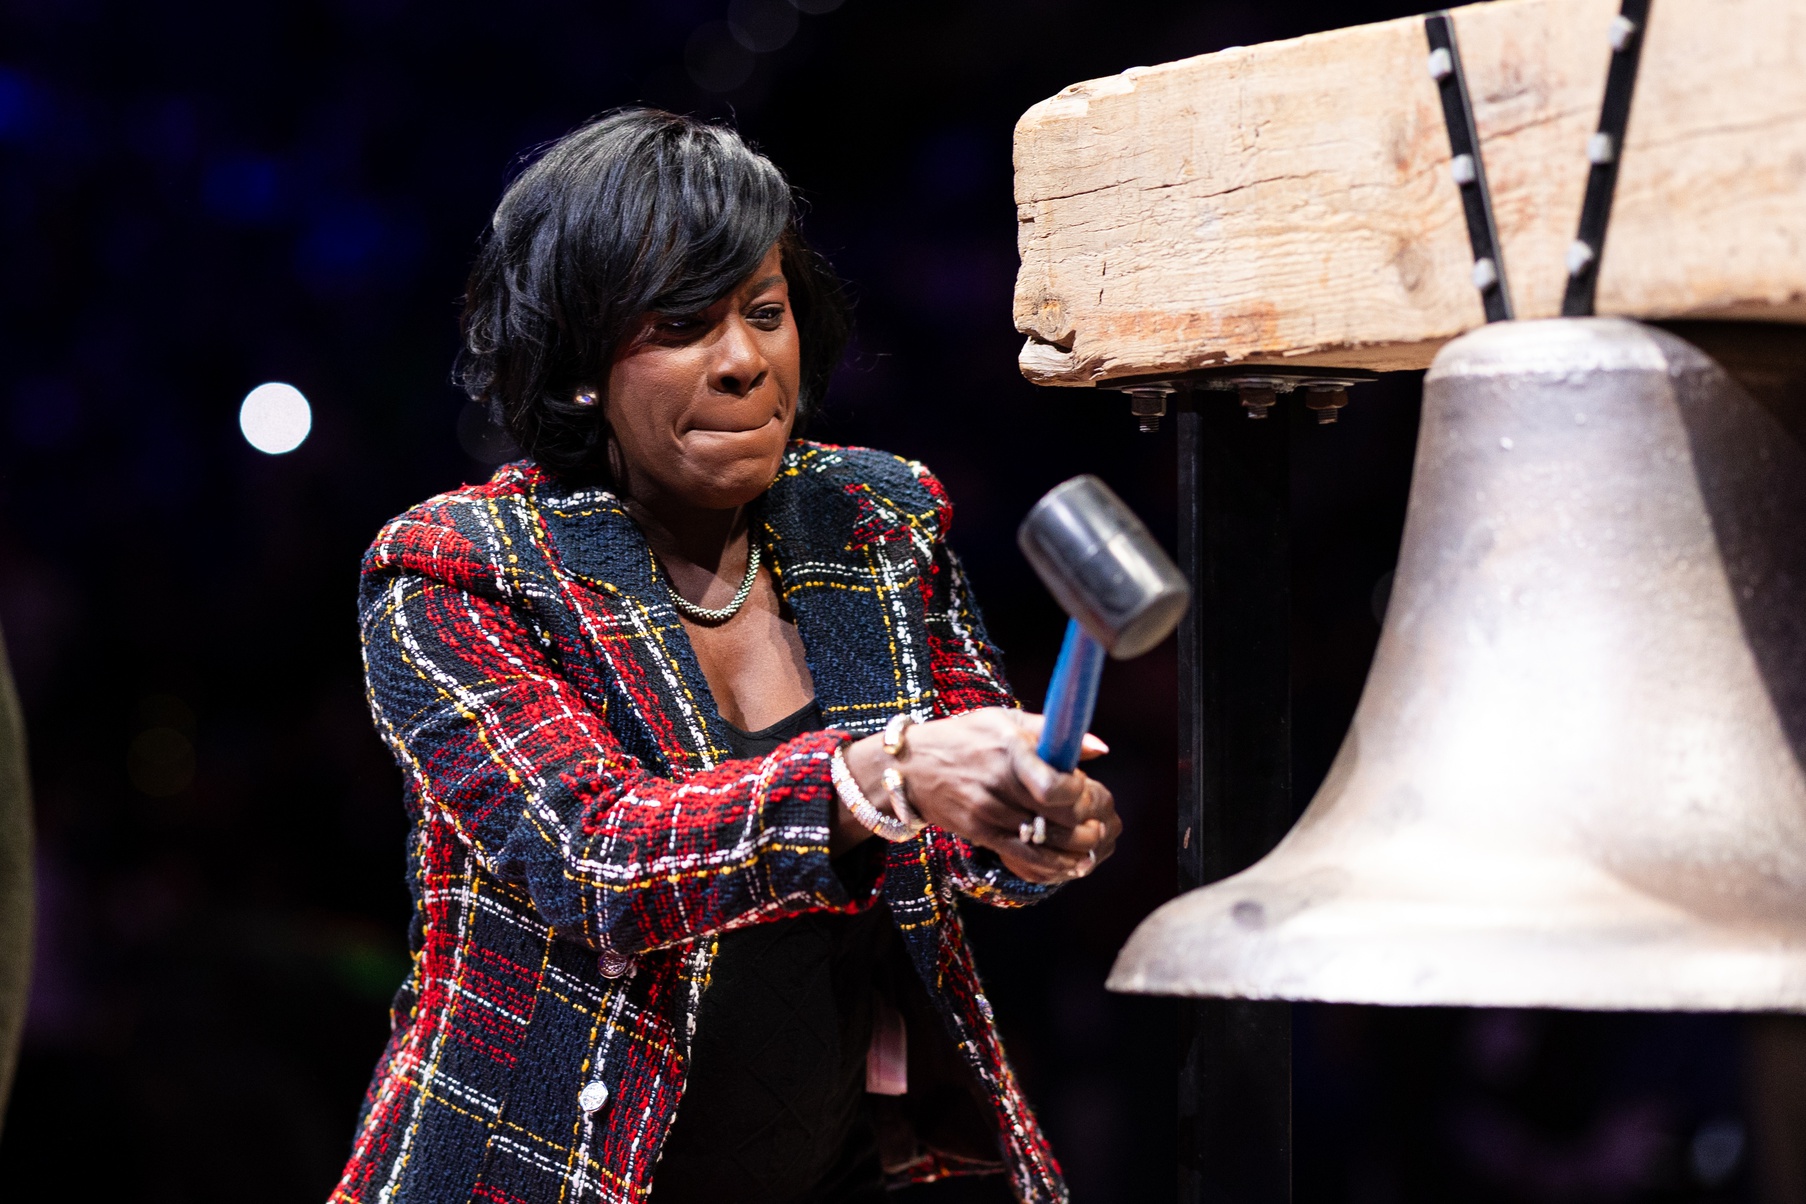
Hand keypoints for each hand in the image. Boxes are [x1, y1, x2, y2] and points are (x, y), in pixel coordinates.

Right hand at [838, 708, 1120, 884]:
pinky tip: (1073, 864)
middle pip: (1057, 817)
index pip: (1055, 784)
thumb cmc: (966, 737)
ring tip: (1092, 846)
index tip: (1087, 787)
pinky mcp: (981, 832)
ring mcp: (988, 811)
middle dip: (1085, 821)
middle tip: (1098, 819)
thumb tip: (1100, 748)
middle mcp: (999, 782)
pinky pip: (1025, 857)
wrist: (912, 766)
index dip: (1081, 793)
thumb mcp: (1004, 721)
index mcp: (1010, 749)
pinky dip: (1054, 865)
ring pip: (1045, 841)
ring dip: (1077, 848)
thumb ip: (1050, 732)